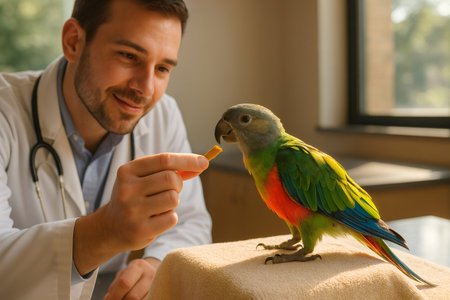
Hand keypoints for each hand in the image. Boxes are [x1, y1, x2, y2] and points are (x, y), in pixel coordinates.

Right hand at [73, 153, 207, 274]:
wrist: (111, 227)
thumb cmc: (135, 198)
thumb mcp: (143, 178)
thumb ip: (169, 170)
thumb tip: (201, 163)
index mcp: (127, 171)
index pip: (164, 160)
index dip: (187, 160)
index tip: (204, 162)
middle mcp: (127, 189)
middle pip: (171, 179)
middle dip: (178, 184)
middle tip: (171, 190)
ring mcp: (132, 210)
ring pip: (173, 198)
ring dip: (174, 201)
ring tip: (161, 205)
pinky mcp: (139, 230)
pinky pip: (171, 217)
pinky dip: (170, 217)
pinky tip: (157, 219)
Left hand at [104, 257, 159, 299]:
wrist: (153, 270)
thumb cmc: (134, 274)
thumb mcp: (123, 274)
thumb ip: (115, 286)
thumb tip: (108, 299)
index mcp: (138, 266)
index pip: (124, 283)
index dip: (115, 296)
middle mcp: (150, 274)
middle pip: (133, 296)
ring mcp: (157, 284)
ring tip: (126, 299)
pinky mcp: (160, 292)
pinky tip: (136, 299)